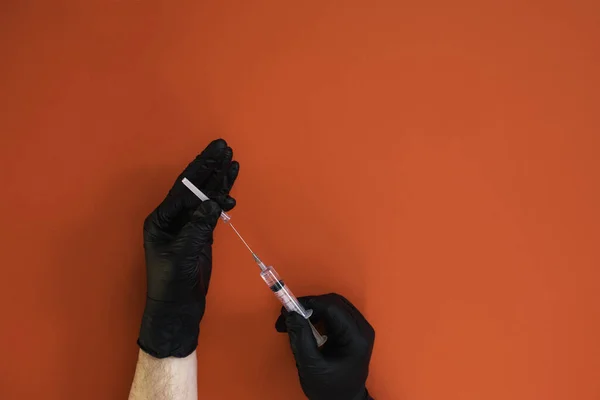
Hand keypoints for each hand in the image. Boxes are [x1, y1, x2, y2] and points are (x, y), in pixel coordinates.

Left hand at [138, 139, 238, 358]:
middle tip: (225, 147)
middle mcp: (174, 217)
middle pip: (194, 186)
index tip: (216, 152)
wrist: (178, 307)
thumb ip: (198, 225)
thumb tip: (212, 202)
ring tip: (233, 161)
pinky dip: (223, 200)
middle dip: (210, 167)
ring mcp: (189, 224)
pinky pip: (213, 211)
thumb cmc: (172, 281)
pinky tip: (232, 189)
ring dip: (219, 180)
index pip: (184, 187)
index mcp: (162, 218)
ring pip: (206, 197)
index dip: (201, 168)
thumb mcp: (183, 251)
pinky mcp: (202, 234)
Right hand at [275, 293, 374, 399]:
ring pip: (332, 305)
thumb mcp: (311, 366)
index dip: (309, 304)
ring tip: (293, 324)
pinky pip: (333, 314)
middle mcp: (361, 328)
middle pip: (333, 302)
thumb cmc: (330, 388)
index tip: (287, 309)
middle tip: (287, 318)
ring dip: (311, 310)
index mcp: (356, 337)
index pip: (332, 307)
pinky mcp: (352, 330)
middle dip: (309, 306)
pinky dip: (317, 316)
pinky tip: (305, 327)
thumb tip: (291, 314)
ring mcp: (358, 328)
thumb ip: (300, 338)